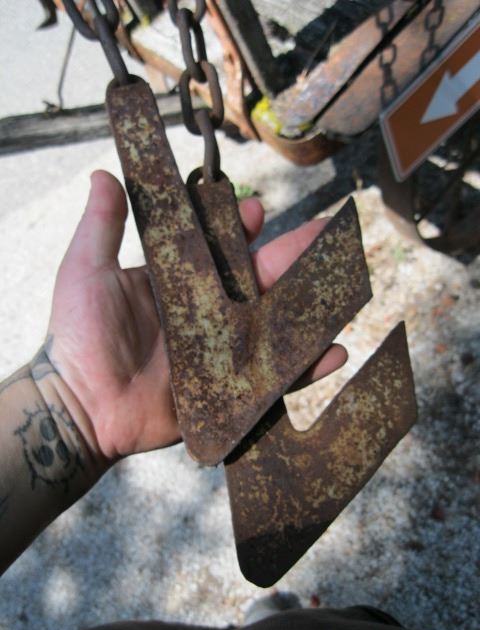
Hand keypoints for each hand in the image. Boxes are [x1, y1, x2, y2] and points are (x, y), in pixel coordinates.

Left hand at [47, 171, 346, 460]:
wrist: (80, 407)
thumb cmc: (79, 337)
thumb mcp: (87, 272)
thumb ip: (101, 226)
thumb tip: (102, 174)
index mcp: (181, 282)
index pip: (220, 247)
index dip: (239, 227)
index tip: (254, 209)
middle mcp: (208, 313)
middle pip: (259, 279)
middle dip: (293, 255)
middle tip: (326, 233)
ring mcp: (223, 351)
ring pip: (275, 323)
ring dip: (310, 305)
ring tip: (345, 285)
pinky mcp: (230, 389)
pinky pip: (274, 378)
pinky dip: (306, 368)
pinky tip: (337, 351)